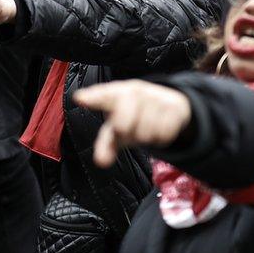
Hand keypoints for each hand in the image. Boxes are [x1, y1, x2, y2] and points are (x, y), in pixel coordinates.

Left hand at [74, 80, 190, 167]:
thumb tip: (101, 161)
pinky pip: (165, 132)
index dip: (92, 97)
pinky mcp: (173, 104)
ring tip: (145, 128)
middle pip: (123, 121)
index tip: (80, 98)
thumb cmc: (134, 117)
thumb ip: (106, 145)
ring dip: (145, 136)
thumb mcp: (117, 130)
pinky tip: (159, 128)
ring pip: (146, 129)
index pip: (103, 95)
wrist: (169, 106)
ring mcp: (155, 95)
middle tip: (127, 130)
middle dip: (125, 131)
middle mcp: (134, 91)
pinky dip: (161, 137)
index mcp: (116, 94)